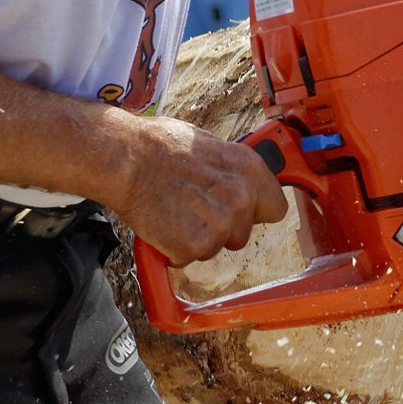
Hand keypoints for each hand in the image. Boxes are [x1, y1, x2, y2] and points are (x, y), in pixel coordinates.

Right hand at [108, 118, 290, 265]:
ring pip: (215, 247)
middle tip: (192, 210)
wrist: (126, 159)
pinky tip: (162, 224)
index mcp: (249, 170)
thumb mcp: (209, 146)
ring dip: (196, 238)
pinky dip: (173, 249)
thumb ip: (230, 171)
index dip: (256, 212)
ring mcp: (219, 225)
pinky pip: (188, 257)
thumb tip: (234, 182)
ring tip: (174, 212)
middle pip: (242, 233)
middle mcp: (241, 198)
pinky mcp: (194, 245)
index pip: (276, 208)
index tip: (243, 213)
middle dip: (221, 228)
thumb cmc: (159, 146)